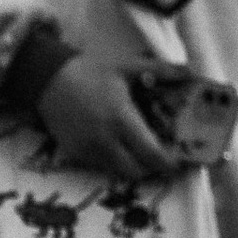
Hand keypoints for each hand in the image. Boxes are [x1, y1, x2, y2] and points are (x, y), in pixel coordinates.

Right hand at [38, 56, 177, 182]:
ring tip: (139, 151)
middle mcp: (105, 141)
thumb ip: (161, 70)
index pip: (151, 154)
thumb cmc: (90, 70)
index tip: (177, 161)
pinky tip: (116, 145)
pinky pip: (99, 166)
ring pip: (118, 172)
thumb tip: (189, 71)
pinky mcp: (74, 154)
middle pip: (137, 171)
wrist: (48, 78)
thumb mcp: (127, 66)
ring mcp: (88, 150)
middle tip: (159, 156)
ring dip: (132, 166)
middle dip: (151, 168)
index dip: (167, 163)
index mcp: (122, 120)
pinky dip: (112, 162)